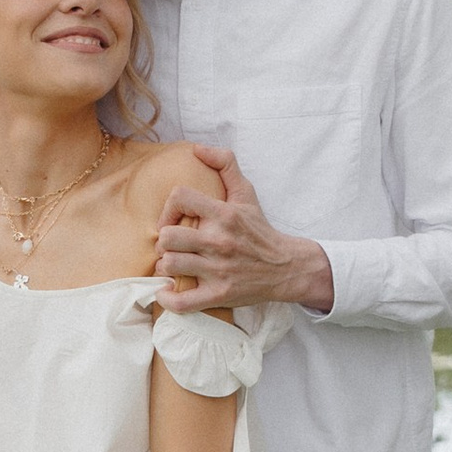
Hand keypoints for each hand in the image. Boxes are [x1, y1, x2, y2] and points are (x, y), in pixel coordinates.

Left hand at [155, 147, 334, 313]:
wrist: (286, 267)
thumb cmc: (259, 230)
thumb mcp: (246, 193)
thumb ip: (225, 164)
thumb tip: (197, 149)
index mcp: (224, 214)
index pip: (179, 197)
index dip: (168, 208)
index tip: (172, 219)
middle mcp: (219, 241)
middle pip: (167, 237)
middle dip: (164, 241)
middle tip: (172, 245)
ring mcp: (218, 270)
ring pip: (170, 265)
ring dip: (166, 266)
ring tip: (173, 265)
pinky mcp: (219, 295)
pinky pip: (182, 302)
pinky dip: (168, 298)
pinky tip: (167, 291)